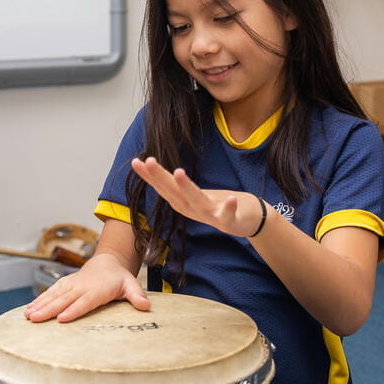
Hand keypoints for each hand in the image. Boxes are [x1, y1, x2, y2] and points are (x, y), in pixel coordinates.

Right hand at [24, 253, 148, 322]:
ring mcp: (71, 284)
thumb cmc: (119, 279)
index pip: (84, 301)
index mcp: (97, 289)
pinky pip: (50, 292)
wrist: (107, 263)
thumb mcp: (131, 285)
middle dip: (49, 309)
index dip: (74, 309)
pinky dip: (39, 300)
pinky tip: (28, 310)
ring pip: (54, 295)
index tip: (62, 318)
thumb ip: (137, 295)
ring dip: (40, 305)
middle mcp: (82, 286)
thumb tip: (145, 305)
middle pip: (64, 299)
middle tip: (35, 320)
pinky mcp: (65, 284)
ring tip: (28, 317)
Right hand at [130, 157, 266, 238]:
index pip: (164, 187)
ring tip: (178, 172)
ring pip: (197, 202)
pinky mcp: (230, 222)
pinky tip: (231, 199)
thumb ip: (177, 186)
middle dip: (161, 178)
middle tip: (148, 161)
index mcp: (185, 202)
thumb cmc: (219, 205)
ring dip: (187, 188)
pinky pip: (229, 216)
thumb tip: (152, 168)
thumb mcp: (193, 195)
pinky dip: (229, 208)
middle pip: (175, 193)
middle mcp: (193, 210)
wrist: (247, 221)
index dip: (150, 176)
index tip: (136, 162)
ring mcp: (211, 216)